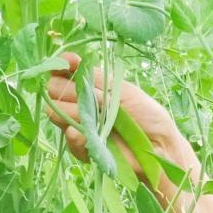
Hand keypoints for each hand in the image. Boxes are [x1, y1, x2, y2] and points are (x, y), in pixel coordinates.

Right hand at [40, 51, 202, 212]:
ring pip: (54, 113)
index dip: (62, 65)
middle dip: (67, 91)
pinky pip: (68, 139)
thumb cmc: (147, 114)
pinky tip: (88, 135)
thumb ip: (96, 79)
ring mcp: (80, 125)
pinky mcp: (83, 148)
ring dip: (72, 113)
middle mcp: (81, 103)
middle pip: (54, 90)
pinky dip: (77, 136)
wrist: (158, 146)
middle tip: (92, 99)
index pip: (63, 71)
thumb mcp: (122, 90)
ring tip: (95, 119)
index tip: (69, 64)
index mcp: (91, 86)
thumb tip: (71, 65)